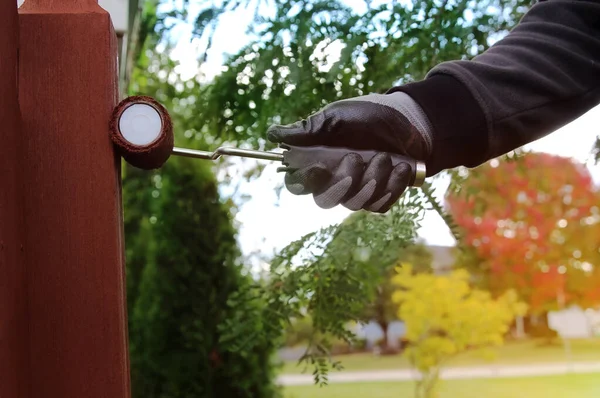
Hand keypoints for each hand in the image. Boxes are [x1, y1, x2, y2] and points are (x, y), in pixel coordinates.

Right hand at [267, 91, 432, 212]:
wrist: (409, 120)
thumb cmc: (368, 115)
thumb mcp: (337, 117)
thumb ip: (308, 129)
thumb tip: (272, 134)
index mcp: (318, 162)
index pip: (298, 184)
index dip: (304, 182)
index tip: (319, 168)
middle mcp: (334, 181)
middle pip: (324, 200)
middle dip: (342, 182)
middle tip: (356, 158)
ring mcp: (358, 192)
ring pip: (354, 203)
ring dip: (371, 180)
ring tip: (386, 157)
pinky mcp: (381, 197)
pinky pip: (379, 205)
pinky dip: (390, 186)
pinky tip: (399, 168)